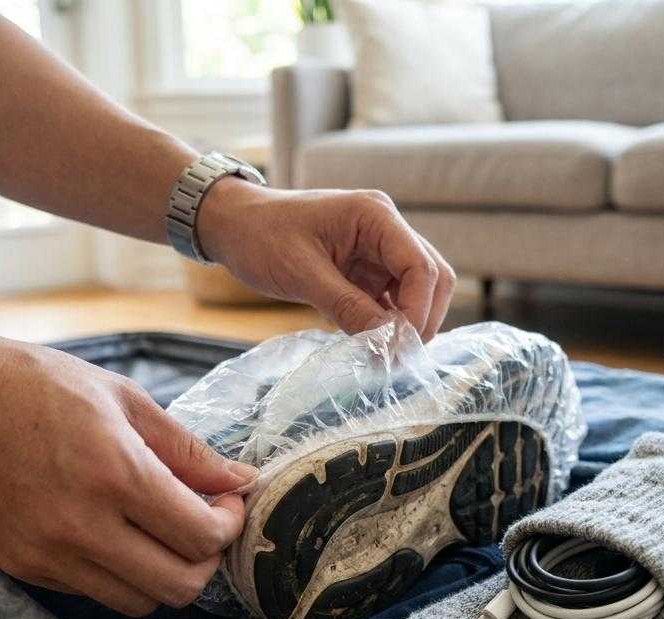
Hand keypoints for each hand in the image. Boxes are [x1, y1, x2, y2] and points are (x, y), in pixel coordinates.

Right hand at [0, 328, 254, 615]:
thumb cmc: (34, 384)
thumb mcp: (123, 399)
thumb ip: (187, 449)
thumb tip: (239, 479)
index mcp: (115, 475)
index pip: (201, 537)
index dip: (229, 524)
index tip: (227, 501)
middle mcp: (81, 527)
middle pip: (179, 587)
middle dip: (206, 559)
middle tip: (203, 523)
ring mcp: (47, 555)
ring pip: (139, 602)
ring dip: (164, 573)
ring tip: (160, 530)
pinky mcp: (21, 567)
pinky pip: (93, 592)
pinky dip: (119, 573)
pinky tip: (114, 531)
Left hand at [198, 180, 455, 340]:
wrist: (232, 224)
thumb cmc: (260, 237)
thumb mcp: (301, 274)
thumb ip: (347, 306)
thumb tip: (387, 343)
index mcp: (375, 215)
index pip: (421, 266)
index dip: (419, 310)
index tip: (401, 348)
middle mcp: (385, 228)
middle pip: (431, 278)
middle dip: (422, 319)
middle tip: (398, 358)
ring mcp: (378, 250)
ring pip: (416, 291)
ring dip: (406, 324)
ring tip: (385, 357)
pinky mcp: (365, 270)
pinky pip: (390, 300)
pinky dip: (386, 324)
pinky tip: (372, 347)